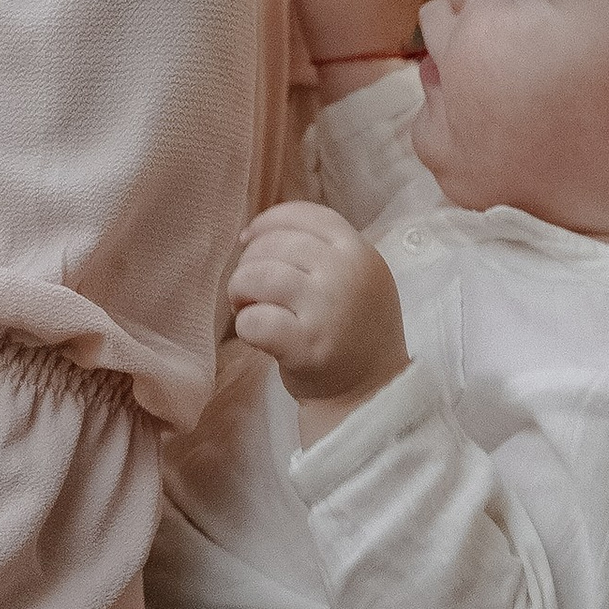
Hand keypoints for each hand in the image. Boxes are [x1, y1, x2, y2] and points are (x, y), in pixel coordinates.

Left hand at [229, 201, 409, 420]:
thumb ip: (320, 251)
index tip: (249, 239)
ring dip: (240, 292)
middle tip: (250, 292)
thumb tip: (255, 231)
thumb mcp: (355, 280)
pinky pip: (253, 320)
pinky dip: (245, 325)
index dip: (267, 222)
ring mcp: (329, 310)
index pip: (304, 215)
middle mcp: (348, 275)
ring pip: (256, 276)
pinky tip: (257, 334)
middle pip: (274, 244)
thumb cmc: (350, 333)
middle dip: (248, 264)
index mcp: (360, 252)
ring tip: (247, 308)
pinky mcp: (307, 346)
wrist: (369, 394)